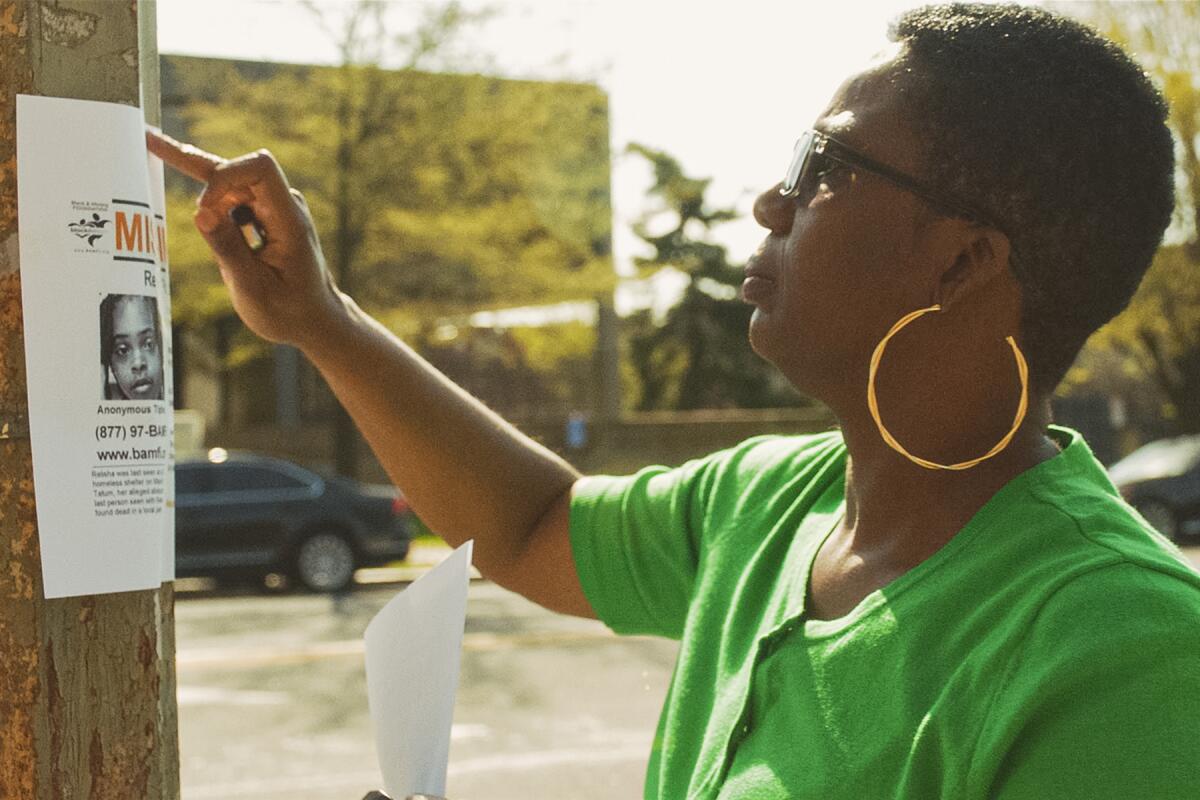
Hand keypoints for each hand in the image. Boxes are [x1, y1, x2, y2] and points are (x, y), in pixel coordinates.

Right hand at [145, 129, 345, 348]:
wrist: (314, 319)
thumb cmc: (289, 310)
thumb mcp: (253, 288)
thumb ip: (228, 250)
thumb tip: (199, 212)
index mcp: (289, 220)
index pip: (259, 169)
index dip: (225, 178)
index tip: (203, 209)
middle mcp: (285, 206)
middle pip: (239, 169)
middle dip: (194, 162)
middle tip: (150, 140)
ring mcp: (276, 210)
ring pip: (232, 183)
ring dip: (200, 183)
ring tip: (158, 156)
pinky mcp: (265, 218)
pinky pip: (234, 199)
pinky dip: (210, 200)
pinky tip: (190, 200)